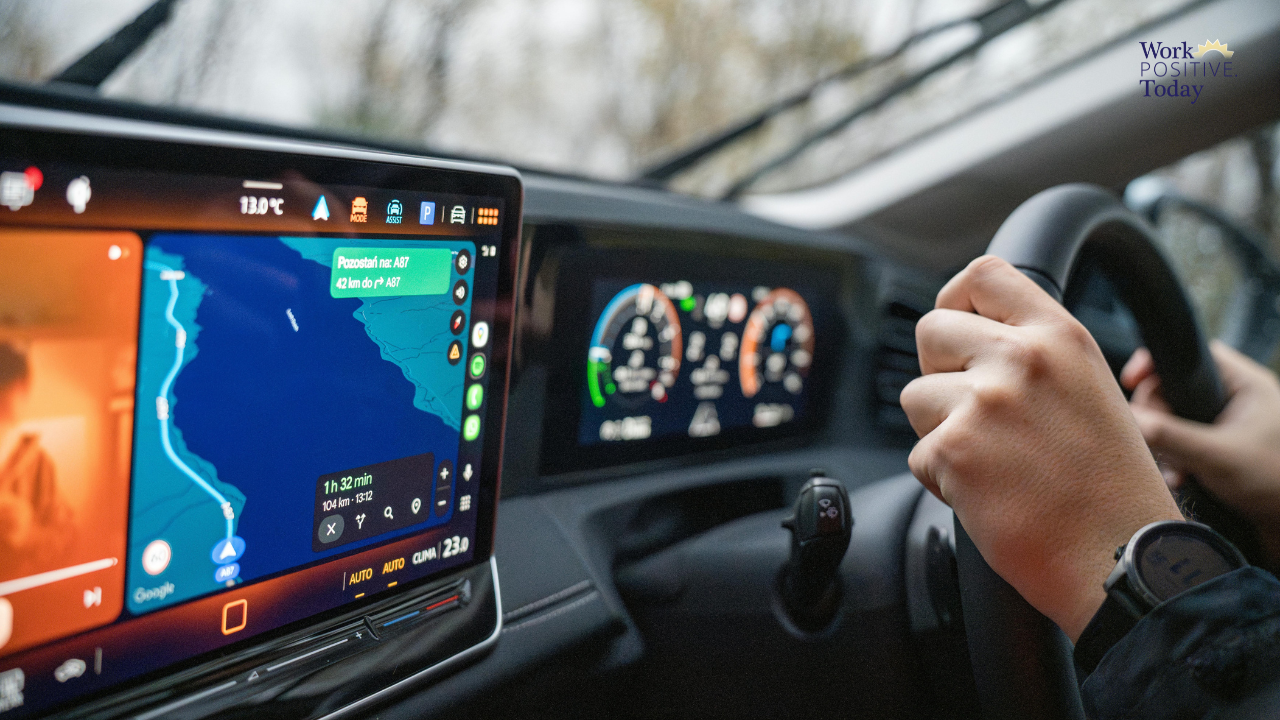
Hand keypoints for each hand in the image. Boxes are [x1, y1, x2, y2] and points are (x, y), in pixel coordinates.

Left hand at [900, 256, 1181, 640]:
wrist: (1120, 557)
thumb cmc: (1109, 488)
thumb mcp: (1090, 389)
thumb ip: (1036, 355)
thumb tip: (974, 337)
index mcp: (1059, 336)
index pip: (985, 274)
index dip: (957, 298)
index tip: (956, 325)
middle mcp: (1020, 358)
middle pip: (931, 330)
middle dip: (939, 371)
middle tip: (974, 413)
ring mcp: (983, 402)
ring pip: (914, 396)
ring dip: (939, 430)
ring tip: (991, 461)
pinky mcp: (953, 450)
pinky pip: (919, 454)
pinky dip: (942, 480)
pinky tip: (988, 495)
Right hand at [1122, 341, 1279, 564]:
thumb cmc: (1274, 483)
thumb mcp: (1216, 457)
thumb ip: (1171, 437)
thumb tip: (1128, 420)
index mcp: (1243, 383)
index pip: (1190, 354)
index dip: (1157, 363)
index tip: (1132, 380)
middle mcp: (1233, 396)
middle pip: (1173, 387)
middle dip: (1158, 416)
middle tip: (1155, 439)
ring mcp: (1224, 421)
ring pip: (1173, 416)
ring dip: (1165, 443)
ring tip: (1176, 470)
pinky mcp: (1217, 444)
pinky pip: (1181, 438)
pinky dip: (1174, 457)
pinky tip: (1179, 478)